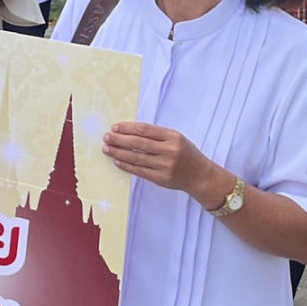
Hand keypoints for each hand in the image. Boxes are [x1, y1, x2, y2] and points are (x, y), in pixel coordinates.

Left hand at [104, 121, 227, 206]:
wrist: (200, 175)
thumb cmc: (186, 154)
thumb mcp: (176, 138)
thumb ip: (156, 135)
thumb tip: (129, 131)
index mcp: (173, 137)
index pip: (145, 130)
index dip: (127, 128)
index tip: (115, 127)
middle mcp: (169, 150)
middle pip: (138, 143)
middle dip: (119, 139)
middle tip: (106, 137)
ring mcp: (164, 165)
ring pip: (136, 157)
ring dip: (118, 153)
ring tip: (107, 149)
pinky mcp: (160, 178)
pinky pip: (138, 171)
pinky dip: (125, 165)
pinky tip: (116, 161)